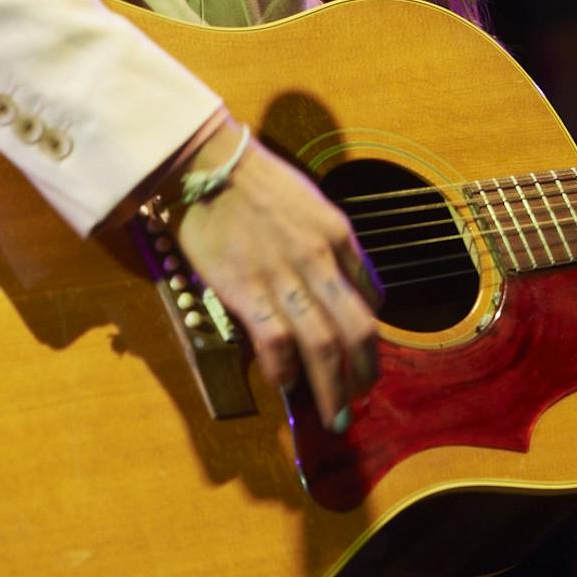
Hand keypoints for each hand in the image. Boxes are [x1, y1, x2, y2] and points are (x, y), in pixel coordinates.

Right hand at [171, 120, 379, 430]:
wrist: (207, 162)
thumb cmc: (256, 181)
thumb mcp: (313, 205)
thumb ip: (335, 246)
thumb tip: (355, 288)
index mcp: (338, 236)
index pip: (368, 298)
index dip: (369, 337)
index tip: (361, 359)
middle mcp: (319, 258)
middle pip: (356, 331)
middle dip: (363, 373)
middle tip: (359, 399)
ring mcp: (283, 275)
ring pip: (323, 344)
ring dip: (332, 387)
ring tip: (334, 414)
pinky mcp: (246, 289)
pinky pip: (276, 341)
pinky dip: (285, 370)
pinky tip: (285, 383)